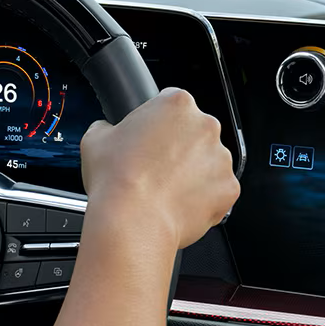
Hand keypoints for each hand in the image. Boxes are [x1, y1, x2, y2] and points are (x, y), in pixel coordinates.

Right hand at [80, 88, 238, 250]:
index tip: (150, 140)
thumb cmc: (116, 180)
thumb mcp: (95, 139)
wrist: (132, 221)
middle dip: (179, 148)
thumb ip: (108, 127)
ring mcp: (221, 158)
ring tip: (165, 190)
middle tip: (155, 168)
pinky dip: (204, 198)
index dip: (158, 124)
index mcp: (176, 104)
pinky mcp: (229, 188)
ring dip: (193, 173)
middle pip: (195, 132)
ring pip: (209, 162)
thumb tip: (107, 131)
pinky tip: (179, 205)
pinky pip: (218, 191)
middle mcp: (205, 126)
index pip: (173, 104)